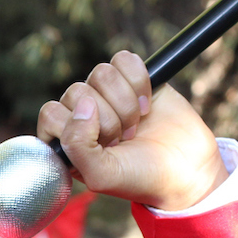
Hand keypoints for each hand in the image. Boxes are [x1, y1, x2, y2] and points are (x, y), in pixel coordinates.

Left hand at [37, 51, 228, 210]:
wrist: (186, 169)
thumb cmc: (140, 177)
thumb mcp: (101, 175)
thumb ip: (77, 146)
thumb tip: (83, 104)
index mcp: (66, 141)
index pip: (51, 114)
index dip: (78, 128)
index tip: (102, 148)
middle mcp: (82, 115)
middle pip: (77, 91)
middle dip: (108, 120)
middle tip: (123, 140)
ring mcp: (107, 95)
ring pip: (101, 73)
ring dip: (125, 103)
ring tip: (135, 125)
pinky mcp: (132, 79)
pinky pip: (124, 60)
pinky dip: (139, 81)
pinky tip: (147, 105)